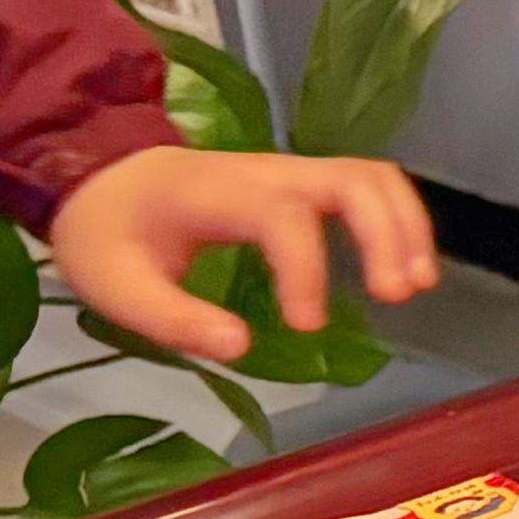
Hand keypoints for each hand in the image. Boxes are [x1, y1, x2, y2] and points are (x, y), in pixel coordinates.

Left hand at [46, 145, 433, 362]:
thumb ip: (173, 318)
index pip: (282, 216)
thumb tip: (241, 347)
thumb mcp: (114, 285)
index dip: (306, 269)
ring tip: (416, 284)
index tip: (308, 328)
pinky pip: (367, 186)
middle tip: (397, 296)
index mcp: (213, 193)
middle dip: (387, 234)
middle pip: (351, 179)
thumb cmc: (108, 235)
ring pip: (371, 176)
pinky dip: (397, 219)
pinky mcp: (302, 183)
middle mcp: (265, 171)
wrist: (102, 179)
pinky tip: (404, 265)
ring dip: (405, 225)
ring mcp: (289, 171)